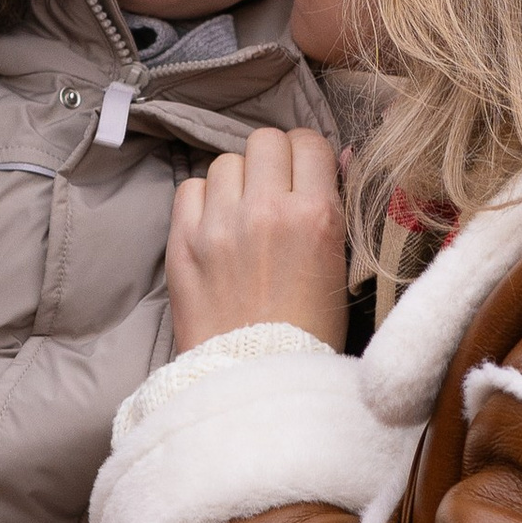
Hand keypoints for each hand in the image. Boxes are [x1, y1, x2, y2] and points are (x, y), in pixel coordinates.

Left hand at [167, 129, 347, 351]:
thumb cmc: (308, 332)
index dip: (308, 156)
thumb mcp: (339, 269)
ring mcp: (219, 225)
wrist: (255, 381)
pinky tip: (215, 226)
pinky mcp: (182, 242)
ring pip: (227, 161)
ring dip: (238, 181)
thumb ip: (335, 209)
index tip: (305, 174)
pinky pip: (190, 187)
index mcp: (315, 216)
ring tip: (243, 213)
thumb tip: (333, 157)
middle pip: (266, 141)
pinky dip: (203, 200)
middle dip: (274, 161)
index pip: (309, 143)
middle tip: (274, 190)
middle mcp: (265, 211)